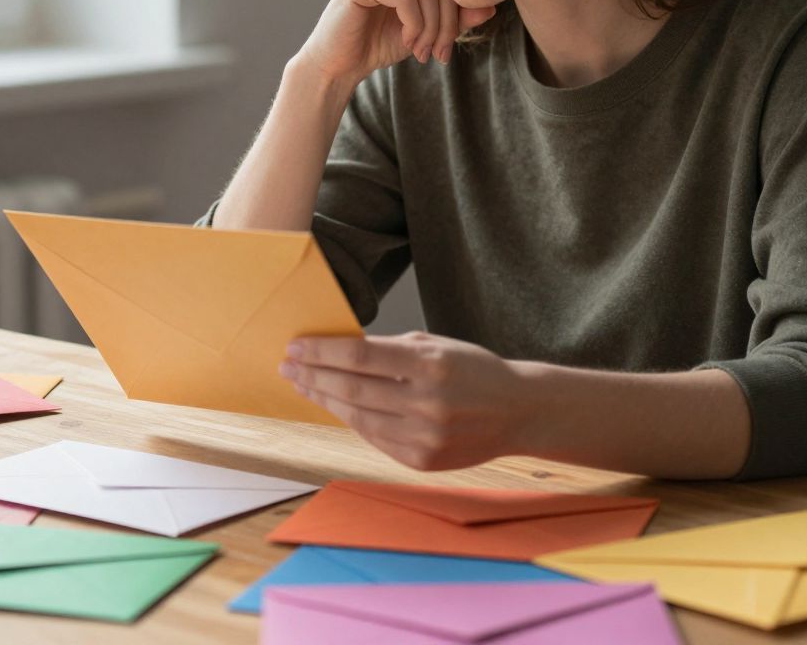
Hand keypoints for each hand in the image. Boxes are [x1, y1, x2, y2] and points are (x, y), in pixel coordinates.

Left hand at [279, 330, 528, 469]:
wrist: (518, 412)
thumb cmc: (473, 370)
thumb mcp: (436, 346)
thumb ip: (390, 350)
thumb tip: (337, 350)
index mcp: (431, 365)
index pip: (360, 356)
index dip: (322, 352)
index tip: (296, 346)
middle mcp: (428, 403)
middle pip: (352, 389)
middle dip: (314, 375)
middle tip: (288, 365)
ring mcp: (425, 437)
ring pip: (358, 417)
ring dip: (325, 399)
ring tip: (304, 384)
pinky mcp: (422, 461)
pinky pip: (374, 438)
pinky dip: (352, 420)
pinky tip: (335, 406)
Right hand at [296, 0, 496, 87]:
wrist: (340, 62)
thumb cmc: (380, 41)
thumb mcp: (427, 28)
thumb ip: (456, 17)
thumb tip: (491, 8)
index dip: (455, 11)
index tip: (446, 46)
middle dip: (446, 22)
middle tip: (438, 53)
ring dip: (431, 28)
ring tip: (421, 50)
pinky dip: (414, 25)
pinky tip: (406, 42)